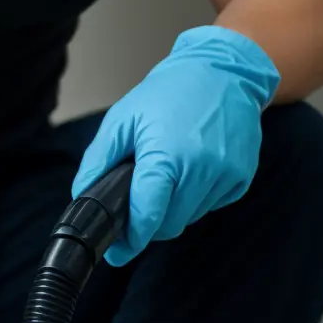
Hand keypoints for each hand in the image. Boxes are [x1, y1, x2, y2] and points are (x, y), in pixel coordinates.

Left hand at [71, 25, 279, 265]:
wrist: (224, 71)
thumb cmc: (171, 91)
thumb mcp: (123, 119)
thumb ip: (98, 162)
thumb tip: (82, 196)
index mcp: (167, 156)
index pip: (148, 216)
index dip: (132, 238)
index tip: (120, 250)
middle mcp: (201, 169)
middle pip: (168, 225)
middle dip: (150, 221)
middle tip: (141, 199)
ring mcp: (226, 175)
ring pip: (190, 218)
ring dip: (174, 208)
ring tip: (169, 172)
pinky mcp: (241, 177)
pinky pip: (210, 205)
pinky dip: (196, 197)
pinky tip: (192, 168)